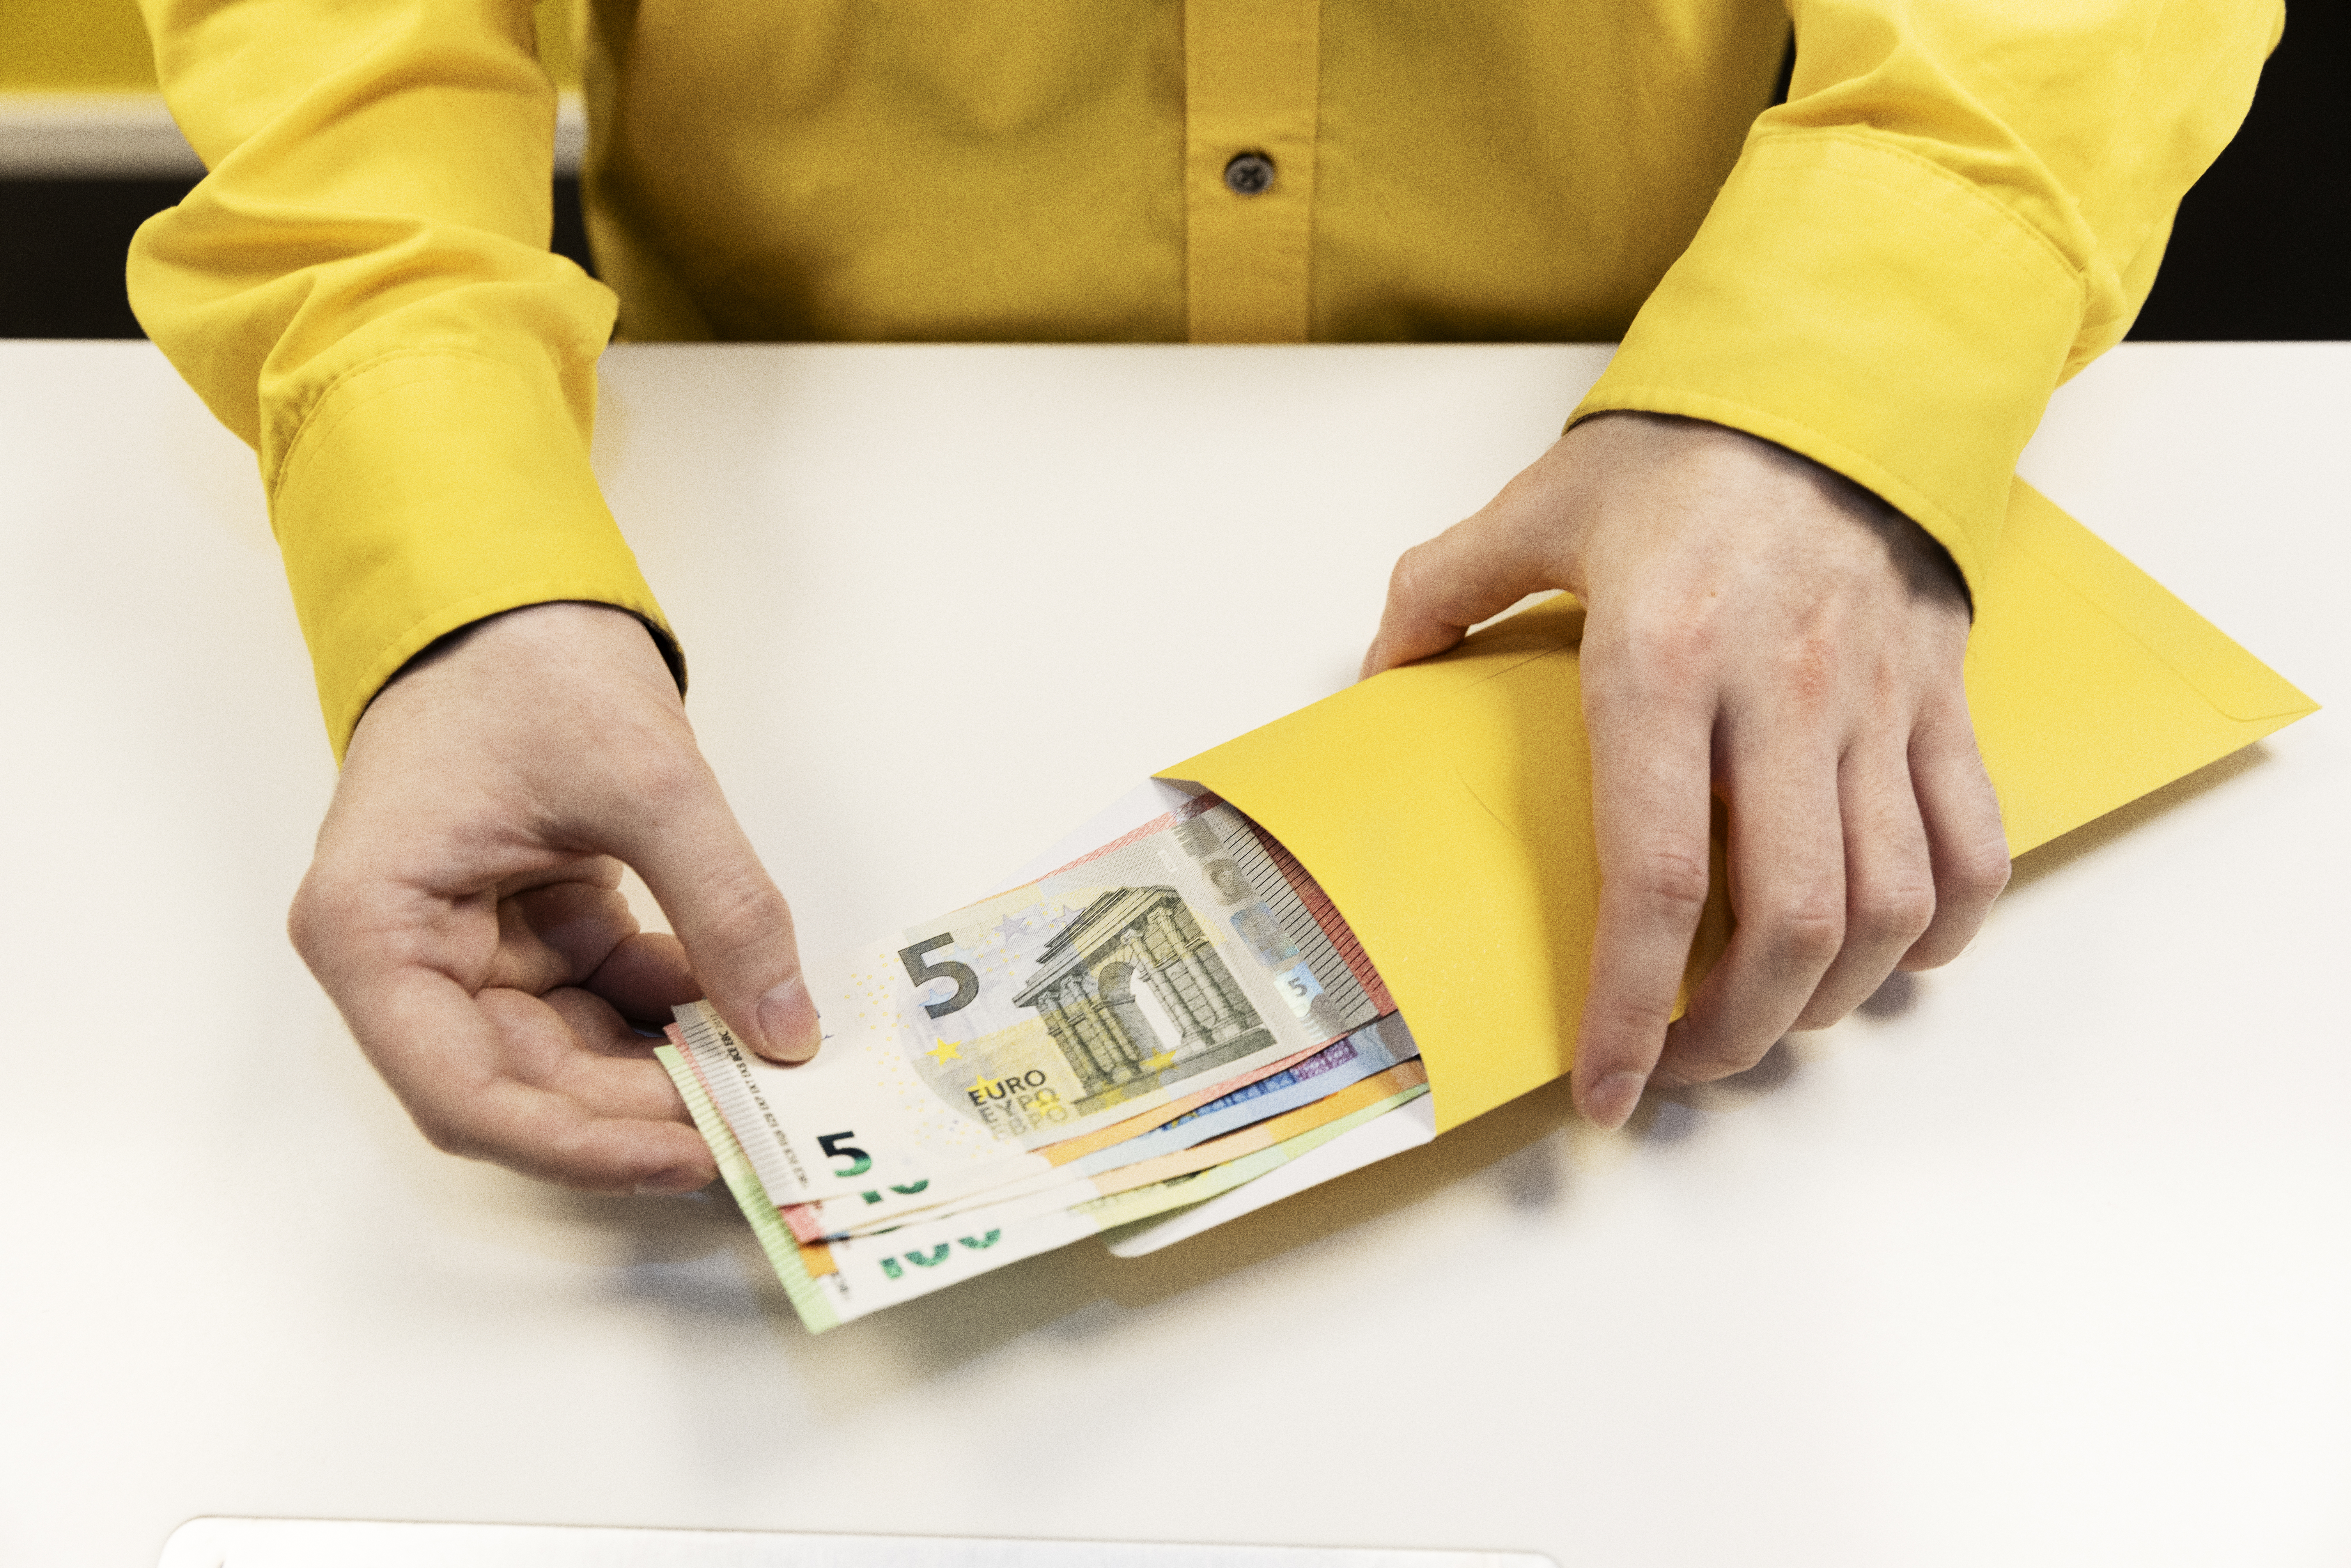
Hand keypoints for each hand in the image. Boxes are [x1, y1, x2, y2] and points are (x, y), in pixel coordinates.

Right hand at [289, 602, 821, 1193]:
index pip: (469, 1093)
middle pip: (522, 1088)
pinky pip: (599, 1002)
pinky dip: (670, 1015)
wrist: (510, 592)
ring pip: (567, 1057)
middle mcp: (403, 958)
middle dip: (639, 1113)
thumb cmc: (528, 663)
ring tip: (762, 1082)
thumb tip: (786, 1025)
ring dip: (662, 1072)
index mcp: (374, 931)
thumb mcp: (648, 782)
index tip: (687, 1154)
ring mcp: (465, 948)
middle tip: (753, 1128)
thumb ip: (724, 909)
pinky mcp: (525, 931)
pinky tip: (744, 1019)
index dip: (581, 1144)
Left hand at [1364, 413, 2009, 1129]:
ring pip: (1884, 906)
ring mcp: (1876, 704)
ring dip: (1830, 999)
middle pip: (1787, 922)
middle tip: (1686, 1067)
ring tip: (1769, 1023)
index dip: (1627, 1008)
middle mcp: (1781, 696)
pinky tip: (1884, 957)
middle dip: (1737, 1033)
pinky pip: (1971, 846)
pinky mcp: (1941, 701)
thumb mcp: (1541, 505)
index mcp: (1662, 660)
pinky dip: (1939, 929)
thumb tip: (1382, 666)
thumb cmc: (1688, 451)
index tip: (1607, 1089)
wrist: (1839, 379)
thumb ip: (1446, 587)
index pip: (1652, 879)